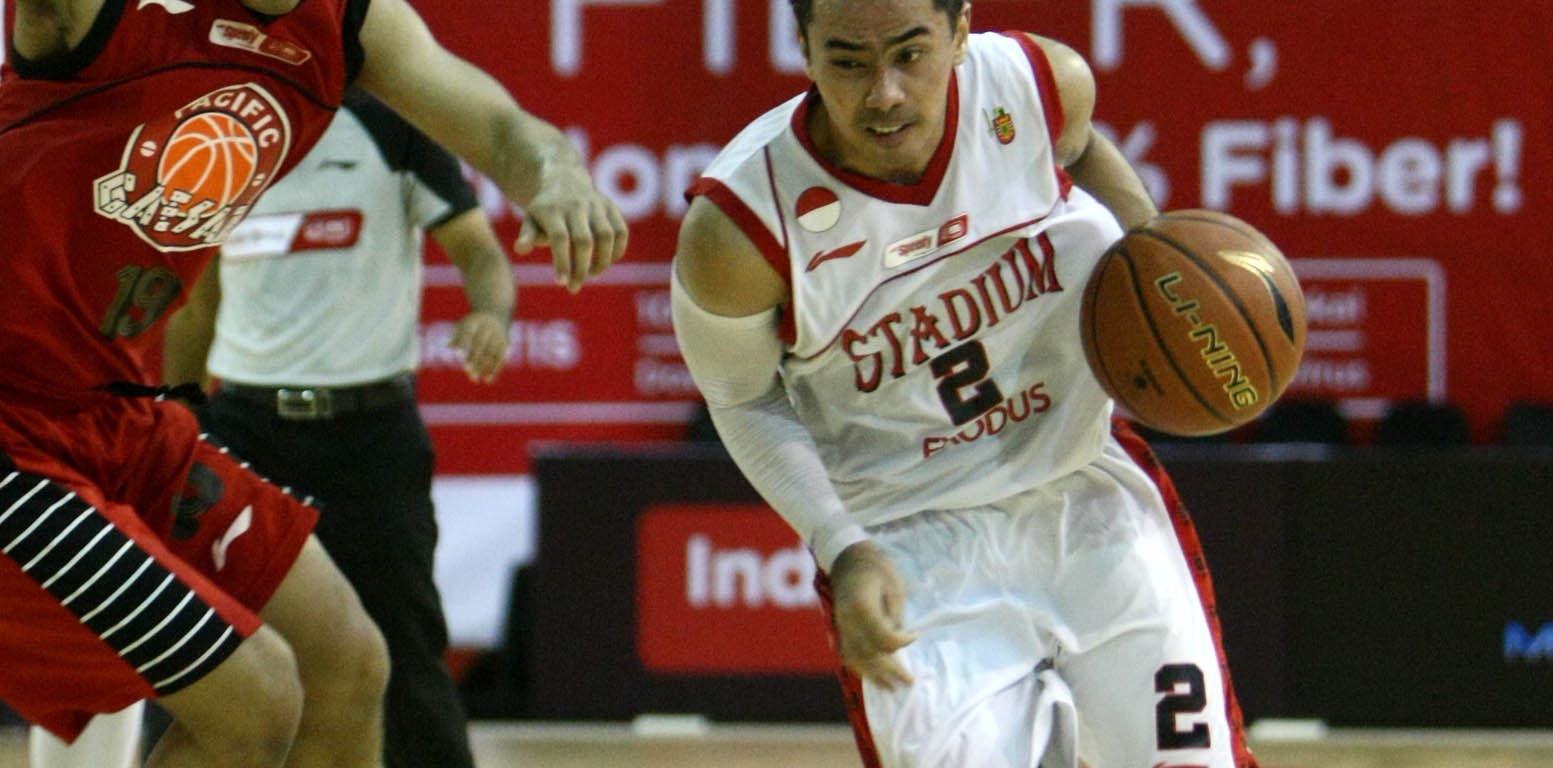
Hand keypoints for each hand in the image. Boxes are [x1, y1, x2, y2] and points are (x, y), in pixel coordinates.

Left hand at [448, 311, 509, 382]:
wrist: (495, 312)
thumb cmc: (474, 323)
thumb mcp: (464, 325)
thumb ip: (457, 336)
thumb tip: (449, 346)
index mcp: (475, 320)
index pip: (468, 333)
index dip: (464, 344)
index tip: (458, 355)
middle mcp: (488, 326)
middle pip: (480, 344)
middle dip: (474, 358)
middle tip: (467, 371)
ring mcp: (498, 335)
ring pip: (490, 353)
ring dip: (483, 367)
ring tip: (474, 379)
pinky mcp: (505, 343)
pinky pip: (500, 358)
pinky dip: (494, 370)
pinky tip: (488, 380)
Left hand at [514, 167, 628, 293]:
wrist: (565, 179)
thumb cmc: (545, 210)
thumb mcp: (530, 219)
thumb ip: (527, 235)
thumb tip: (520, 249)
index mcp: (552, 209)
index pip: (560, 238)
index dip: (562, 262)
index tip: (561, 283)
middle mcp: (576, 205)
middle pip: (584, 241)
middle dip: (581, 268)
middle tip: (574, 287)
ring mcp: (596, 205)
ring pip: (607, 237)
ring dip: (602, 262)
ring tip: (591, 274)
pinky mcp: (611, 207)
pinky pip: (621, 232)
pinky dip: (617, 252)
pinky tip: (605, 262)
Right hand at [829, 541, 915, 689]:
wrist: (848, 558)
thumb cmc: (876, 568)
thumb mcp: (894, 586)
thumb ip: (895, 615)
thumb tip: (898, 638)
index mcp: (862, 607)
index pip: (882, 637)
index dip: (901, 642)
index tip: (915, 635)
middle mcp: (847, 621)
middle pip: (868, 653)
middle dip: (890, 670)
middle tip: (909, 681)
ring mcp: (840, 626)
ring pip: (854, 658)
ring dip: (873, 675)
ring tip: (891, 688)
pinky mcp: (839, 628)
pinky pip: (847, 653)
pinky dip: (860, 667)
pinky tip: (873, 675)